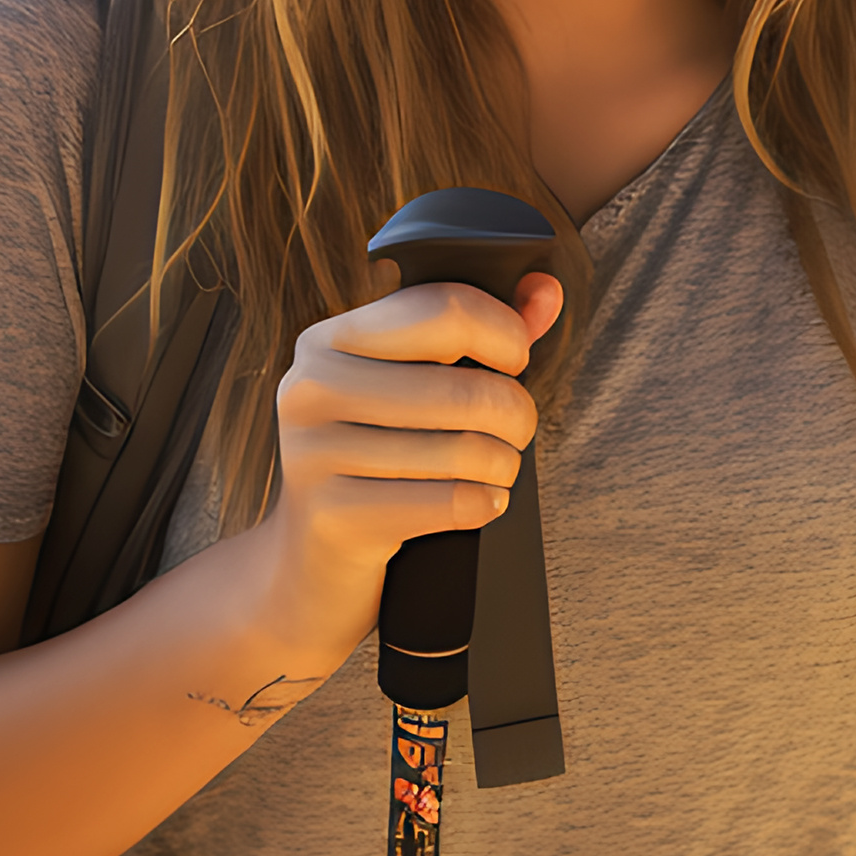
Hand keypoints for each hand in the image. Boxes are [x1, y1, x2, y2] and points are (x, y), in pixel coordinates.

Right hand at [255, 264, 566, 662]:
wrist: (311, 564)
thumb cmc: (377, 462)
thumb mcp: (414, 387)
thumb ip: (480, 333)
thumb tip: (545, 291)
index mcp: (329, 339)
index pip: (444, 309)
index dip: (505, 334)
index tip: (514, 361)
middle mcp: (310, 387)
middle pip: (467, 389)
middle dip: (516, 415)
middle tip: (513, 432)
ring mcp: (314, 454)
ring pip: (466, 451)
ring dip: (502, 467)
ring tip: (493, 471)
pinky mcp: (333, 517)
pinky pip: (451, 502)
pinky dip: (483, 505)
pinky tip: (478, 504)